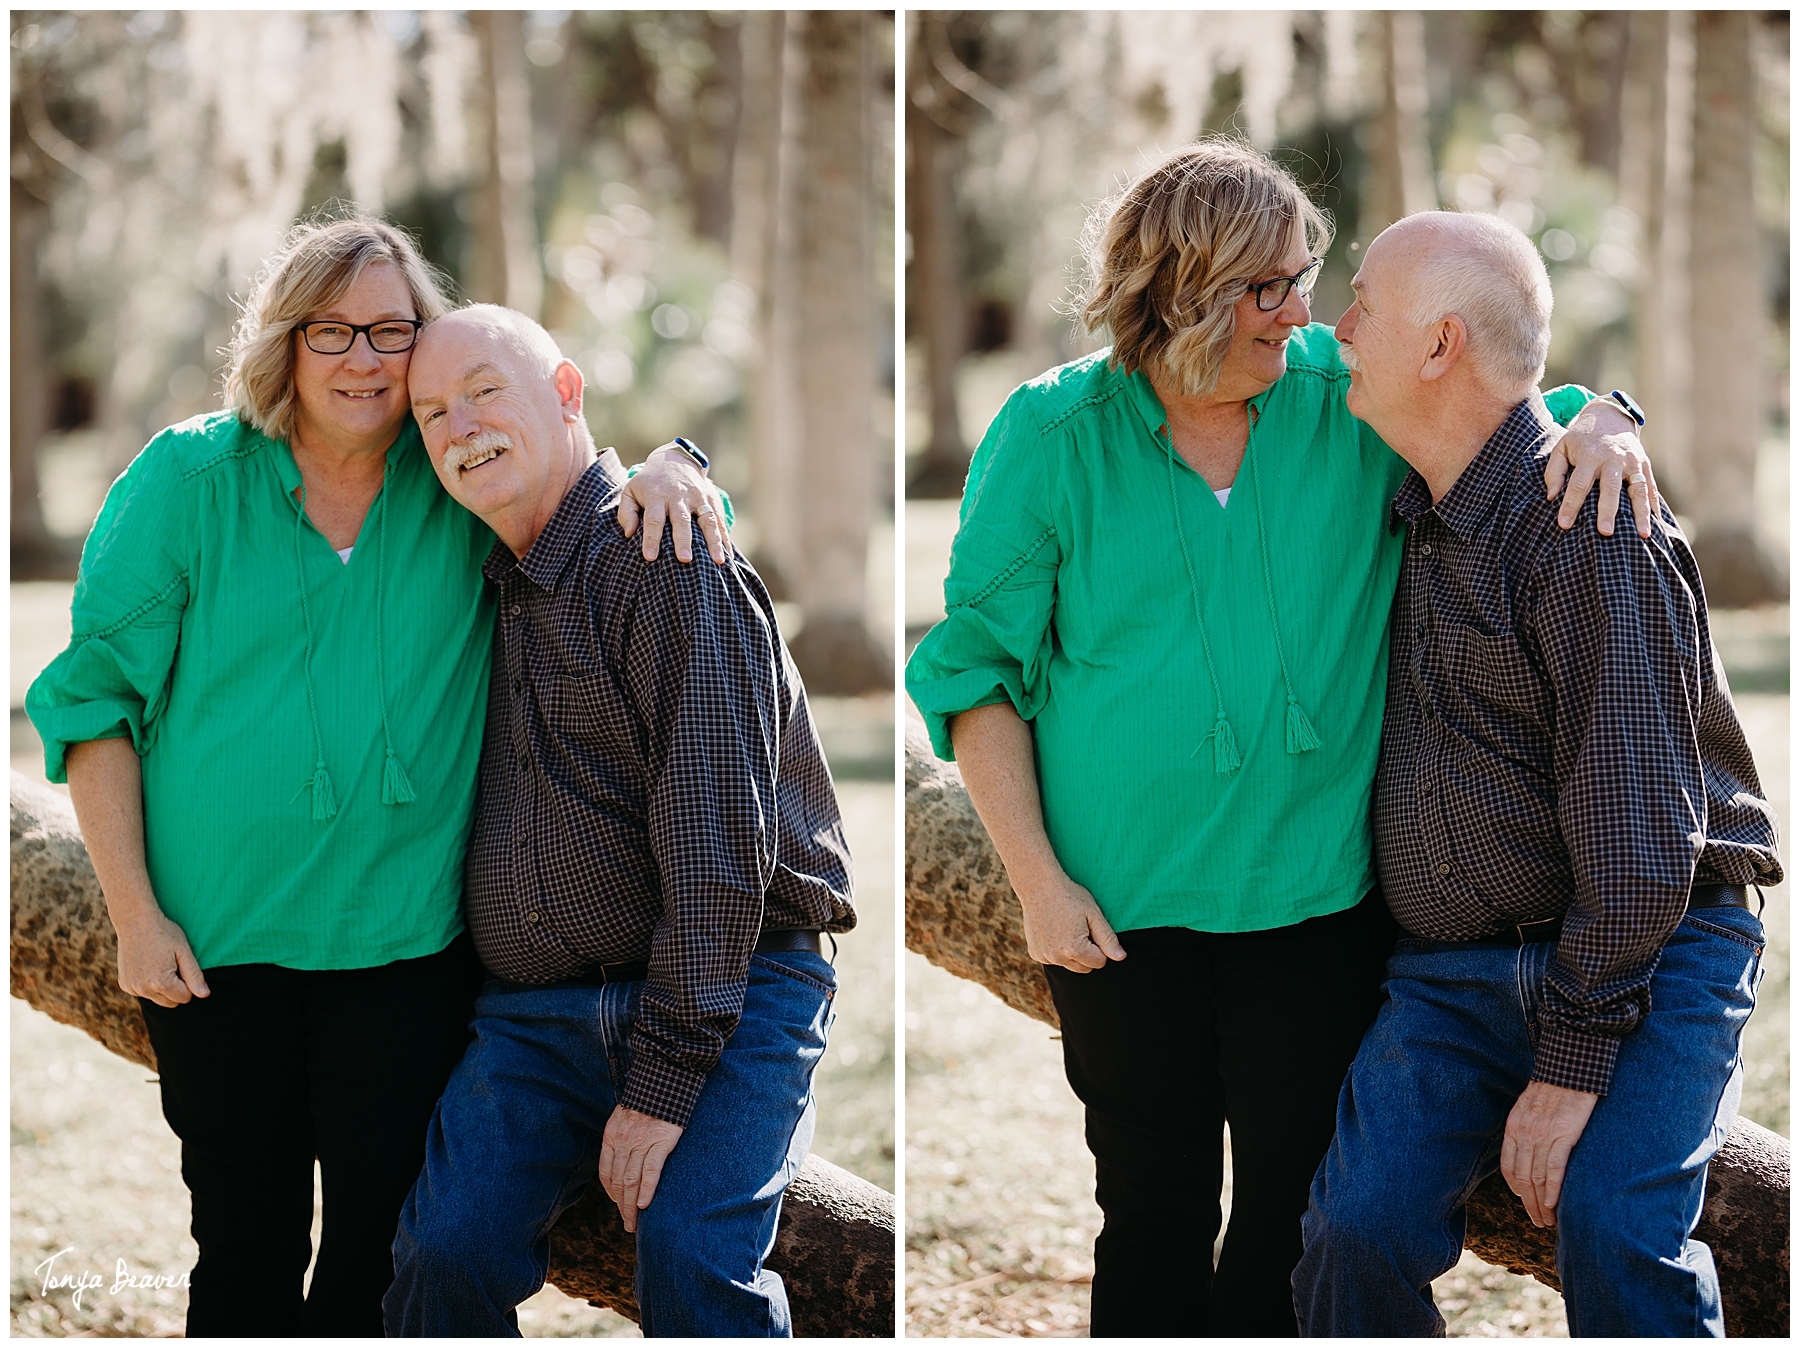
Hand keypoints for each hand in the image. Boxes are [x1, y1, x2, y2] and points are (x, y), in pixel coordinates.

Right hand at [112, 906, 209, 1007]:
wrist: (135, 922)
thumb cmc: (164, 933)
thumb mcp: (184, 951)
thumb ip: (194, 975)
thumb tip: (204, 995)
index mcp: (160, 983)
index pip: (185, 998)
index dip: (189, 984)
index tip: (183, 966)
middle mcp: (143, 989)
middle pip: (171, 1002)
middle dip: (176, 989)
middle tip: (173, 965)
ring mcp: (131, 988)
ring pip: (157, 999)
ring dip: (162, 988)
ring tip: (160, 964)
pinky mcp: (124, 985)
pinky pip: (144, 993)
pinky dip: (149, 984)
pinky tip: (148, 966)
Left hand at [598, 1106, 684, 1232]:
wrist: (666, 1077)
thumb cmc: (649, 1097)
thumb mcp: (625, 1114)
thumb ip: (621, 1135)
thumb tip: (623, 1158)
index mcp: (612, 1135)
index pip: (606, 1172)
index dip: (611, 1193)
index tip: (619, 1204)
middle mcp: (623, 1141)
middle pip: (618, 1182)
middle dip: (621, 1206)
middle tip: (628, 1224)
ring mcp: (641, 1142)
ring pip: (631, 1180)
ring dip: (631, 1206)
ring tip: (635, 1222)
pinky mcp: (661, 1141)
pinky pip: (651, 1171)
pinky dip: (646, 1189)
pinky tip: (644, 1205)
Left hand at [616, 444, 728, 564]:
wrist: (674, 460)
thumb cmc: (649, 483)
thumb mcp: (631, 491)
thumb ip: (627, 512)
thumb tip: (629, 534)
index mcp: (657, 494)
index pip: (654, 519)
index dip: (652, 538)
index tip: (650, 557)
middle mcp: (679, 495)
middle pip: (682, 519)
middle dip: (683, 540)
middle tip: (685, 559)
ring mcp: (698, 497)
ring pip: (708, 520)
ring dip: (714, 541)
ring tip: (718, 561)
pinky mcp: (712, 499)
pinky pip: (720, 520)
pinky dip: (725, 538)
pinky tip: (728, 555)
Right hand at [1015, 872, 1126, 972]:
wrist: (1038, 886)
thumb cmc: (1069, 896)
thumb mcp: (1093, 914)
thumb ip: (1108, 939)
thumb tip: (1121, 958)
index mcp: (1074, 949)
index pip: (1099, 962)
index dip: (1100, 947)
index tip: (1092, 930)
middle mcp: (1057, 957)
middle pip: (1084, 968)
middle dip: (1087, 953)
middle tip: (1080, 929)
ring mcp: (1044, 956)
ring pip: (1069, 965)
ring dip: (1072, 953)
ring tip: (1067, 929)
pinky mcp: (1035, 953)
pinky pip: (1054, 960)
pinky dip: (1057, 950)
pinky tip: (1054, 931)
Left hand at [1499, 1080, 1598, 1227]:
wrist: (1570, 1067)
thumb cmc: (1553, 1088)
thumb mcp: (1529, 1107)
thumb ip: (1527, 1129)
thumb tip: (1530, 1153)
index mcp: (1514, 1127)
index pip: (1509, 1167)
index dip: (1516, 1190)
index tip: (1526, 1203)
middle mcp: (1524, 1133)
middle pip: (1522, 1178)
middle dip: (1529, 1204)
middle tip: (1539, 1221)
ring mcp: (1543, 1134)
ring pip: (1536, 1178)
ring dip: (1541, 1203)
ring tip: (1548, 1220)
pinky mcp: (1563, 1134)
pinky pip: (1554, 1168)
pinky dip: (1552, 1189)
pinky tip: (1554, 1204)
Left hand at [1541, 400, 1658, 538]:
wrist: (1609, 416)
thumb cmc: (1580, 439)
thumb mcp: (1561, 448)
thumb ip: (1554, 472)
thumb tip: (1551, 496)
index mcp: (1590, 456)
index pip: (1578, 484)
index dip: (1570, 505)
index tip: (1564, 525)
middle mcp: (1613, 459)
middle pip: (1610, 488)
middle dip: (1607, 511)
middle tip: (1605, 532)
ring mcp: (1632, 461)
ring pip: (1638, 489)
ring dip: (1641, 513)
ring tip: (1643, 535)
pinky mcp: (1644, 464)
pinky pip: (1651, 486)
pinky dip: (1653, 504)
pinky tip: (1656, 523)